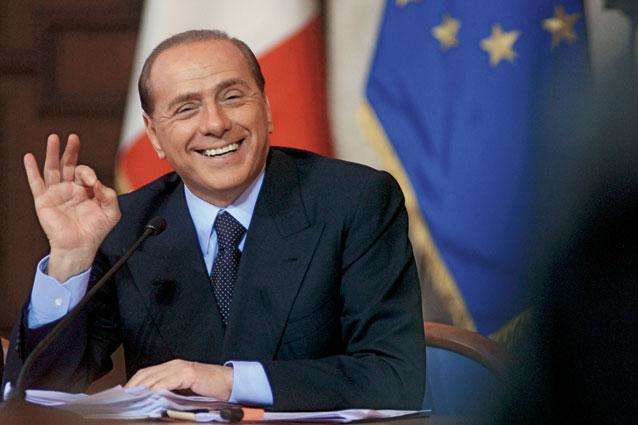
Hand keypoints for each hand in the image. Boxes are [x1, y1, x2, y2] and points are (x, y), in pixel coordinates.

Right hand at [24, 134, 120, 281]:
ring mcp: (56, 193)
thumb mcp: (111, 212)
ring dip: (53, 153)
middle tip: (73, 137)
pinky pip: (36, 183)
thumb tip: (98, 183)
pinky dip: (31, 170)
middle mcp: (70, 188)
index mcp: (85, 189)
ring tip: (53, 138)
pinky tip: (29, 157)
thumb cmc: (95, 230)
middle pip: (68, 164)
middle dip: (71, 151)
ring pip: (52, 169)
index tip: (93, 183)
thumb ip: (110, 195)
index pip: (85, 173)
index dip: (89, 174)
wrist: (79, 246)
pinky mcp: (43, 200)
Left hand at [124, 359, 233, 400]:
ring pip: (154, 378)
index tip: (123, 396)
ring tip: (132, 401)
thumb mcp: (184, 391)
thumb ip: (169, 393)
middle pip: (145, 374)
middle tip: (123, 400)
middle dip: (132, 387)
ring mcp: (181, 367)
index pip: (146, 373)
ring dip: (141, 390)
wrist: (229, 383)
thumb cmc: (209, 389)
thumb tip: (150, 403)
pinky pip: (167, 382)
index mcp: (172, 367)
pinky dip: (156, 390)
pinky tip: (150, 397)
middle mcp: (174, 364)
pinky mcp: (188, 373)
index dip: (133, 383)